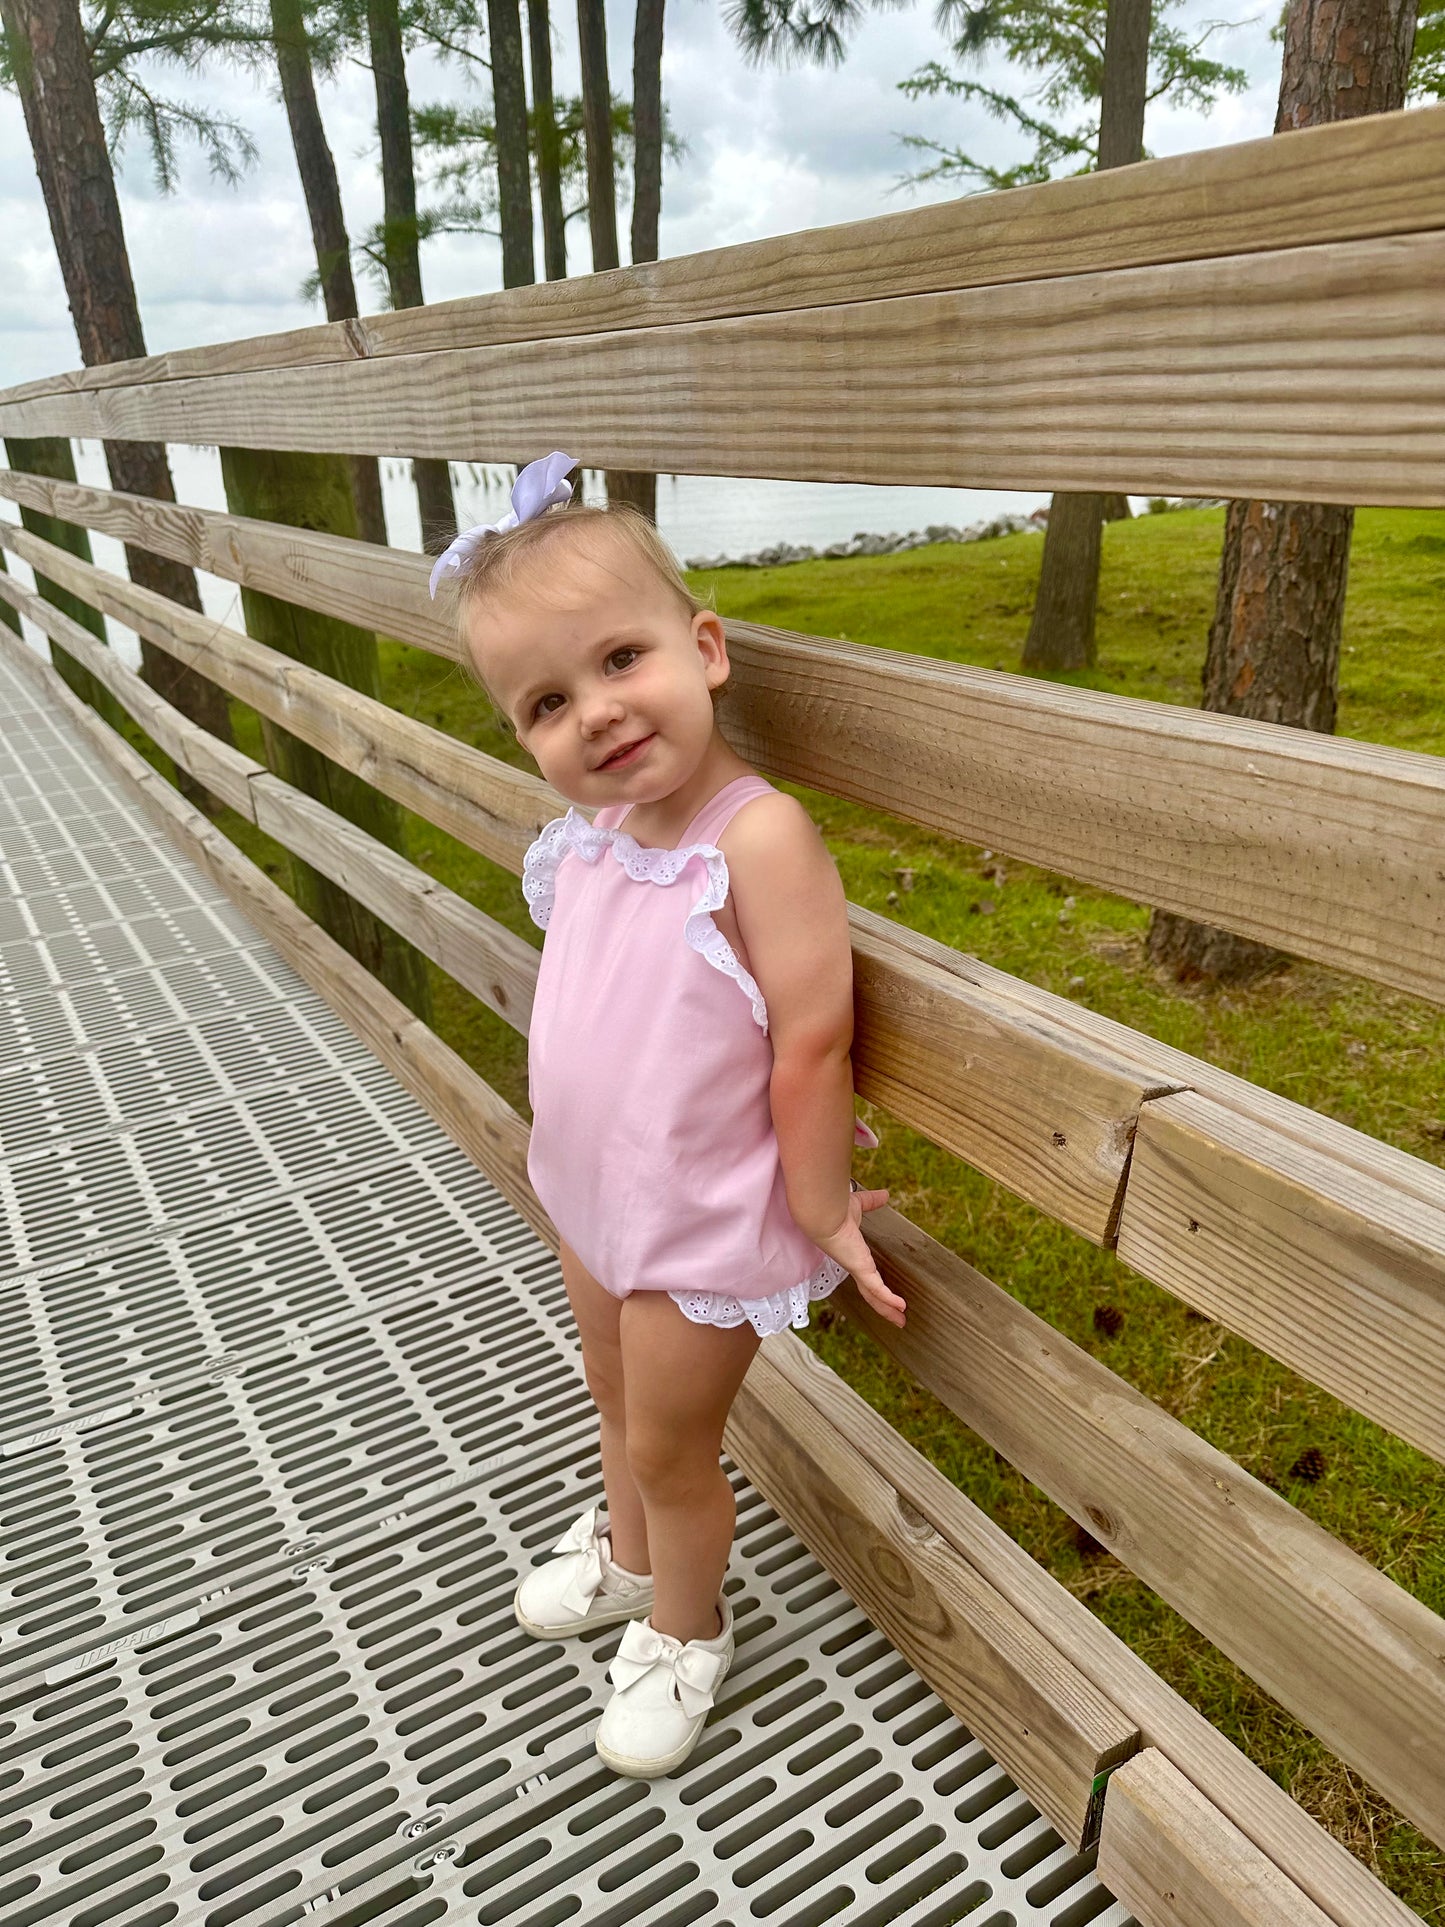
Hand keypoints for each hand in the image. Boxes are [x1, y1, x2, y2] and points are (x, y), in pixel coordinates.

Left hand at [812, 1185, 906, 1327]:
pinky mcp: (861, 1269)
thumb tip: (885, 1195)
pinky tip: (900, 1307)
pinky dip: (888, 1299)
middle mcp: (855, 1266)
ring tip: (900, 1322)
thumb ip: (871, 1202)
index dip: (876, 1288)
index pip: (866, 1276)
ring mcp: (857, 1270)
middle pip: (870, 1293)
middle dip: (883, 1307)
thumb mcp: (858, 1206)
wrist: (822, 1213)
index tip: (885, 1297)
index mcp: (853, 1254)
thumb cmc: (834, 1208)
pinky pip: (877, 1288)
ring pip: (874, 1297)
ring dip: (886, 1310)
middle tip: (896, 1320)